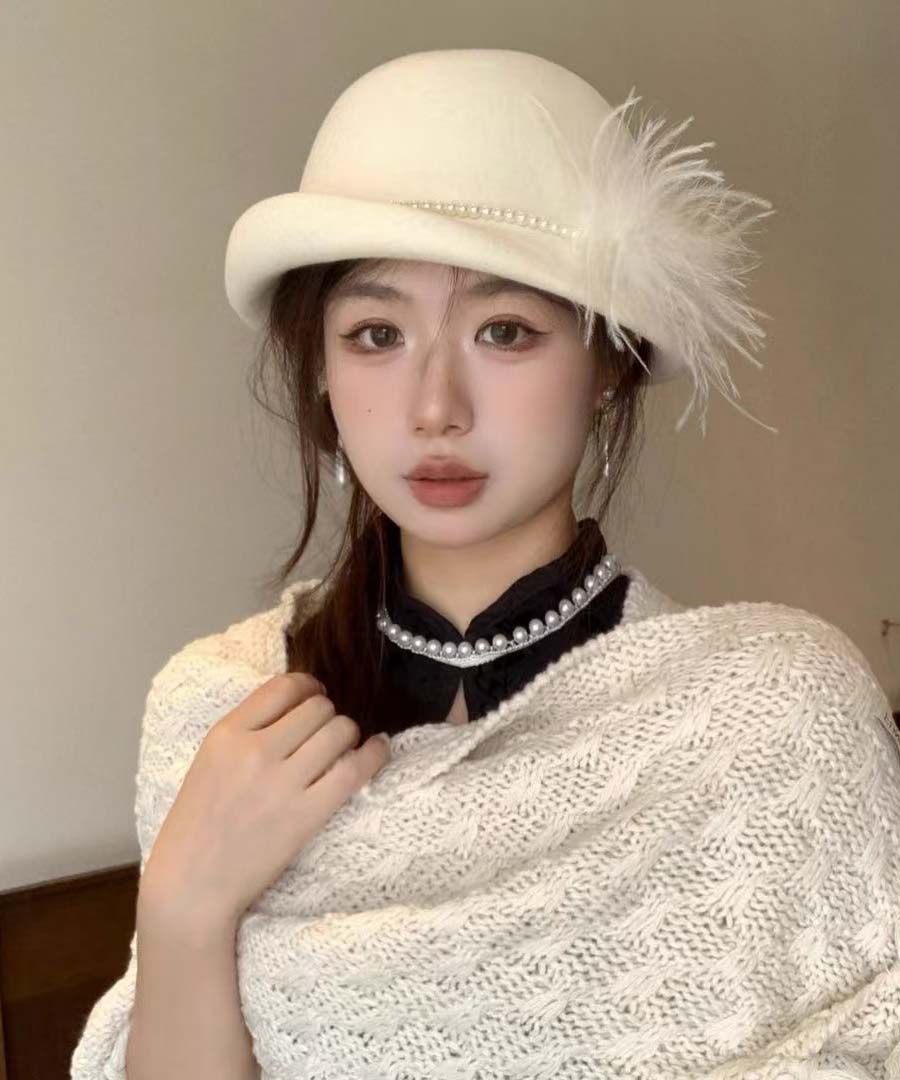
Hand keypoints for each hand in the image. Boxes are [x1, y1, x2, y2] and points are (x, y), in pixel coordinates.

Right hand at [139, 672, 389, 931]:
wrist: (191, 883)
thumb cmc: (197, 823)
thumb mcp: (210, 760)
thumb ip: (248, 730)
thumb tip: (297, 704)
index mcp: (226, 734)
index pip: (283, 686)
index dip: (308, 686)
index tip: (315, 696)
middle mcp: (255, 751)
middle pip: (317, 707)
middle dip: (328, 714)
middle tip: (326, 730)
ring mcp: (282, 783)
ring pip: (340, 730)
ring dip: (348, 733)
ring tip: (345, 745)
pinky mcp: (306, 815)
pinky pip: (354, 771)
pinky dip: (373, 755)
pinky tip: (377, 749)